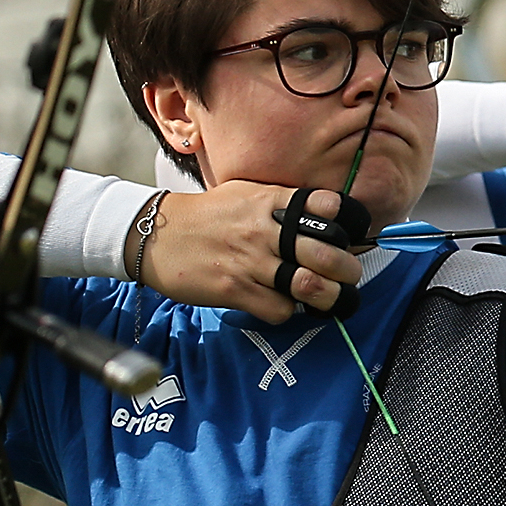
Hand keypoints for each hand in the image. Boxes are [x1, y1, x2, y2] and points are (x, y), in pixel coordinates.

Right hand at [138, 183, 365, 320]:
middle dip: (348, 270)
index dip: (348, 226)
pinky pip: (280, 309)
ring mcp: (249, 261)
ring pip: (309, 286)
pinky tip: (281, 303)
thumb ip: (284, 202)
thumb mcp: (247, 194)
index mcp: (271, 201)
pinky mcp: (234, 290)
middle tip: (347, 276)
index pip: (330, 208)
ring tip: (326, 297)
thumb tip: (328, 215)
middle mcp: (264, 230)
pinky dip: (288, 311)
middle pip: (328, 254)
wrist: (156, 235)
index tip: (349, 238)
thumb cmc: (208, 215)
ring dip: (327, 297)